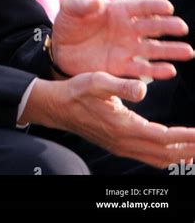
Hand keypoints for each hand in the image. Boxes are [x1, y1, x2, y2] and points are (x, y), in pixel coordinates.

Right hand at [20, 73, 194, 168]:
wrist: (58, 107)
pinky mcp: (118, 146)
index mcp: (123, 126)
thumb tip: (144, 89)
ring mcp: (121, 147)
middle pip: (164, 153)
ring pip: (158, 159)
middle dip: (188, 149)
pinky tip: (174, 152)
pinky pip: (148, 157)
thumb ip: (121, 85)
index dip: (184, 137)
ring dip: (179, 156)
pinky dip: (166, 157)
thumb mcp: (97, 80)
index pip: (162, 138)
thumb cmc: (76, 91)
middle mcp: (124, 142)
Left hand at [52, 0, 193, 79]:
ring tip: (188, 52)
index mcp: (117, 10)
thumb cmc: (68, 24)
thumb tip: (97, 2)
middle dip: (168, 26)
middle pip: (152, 27)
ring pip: (153, 49)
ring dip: (170, 50)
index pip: (140, 6)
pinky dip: (157, 70)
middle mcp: (127, 29)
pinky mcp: (121, 67)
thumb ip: (80, 4)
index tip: (168, 7)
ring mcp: (126, 48)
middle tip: (182, 28)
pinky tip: (170, 71)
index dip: (154, 5)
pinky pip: (142, 69)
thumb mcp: (68, 9)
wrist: (60, 50)